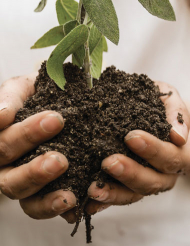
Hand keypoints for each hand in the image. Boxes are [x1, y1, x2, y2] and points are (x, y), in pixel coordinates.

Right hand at [0, 74, 76, 218]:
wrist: (61, 102)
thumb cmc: (37, 95)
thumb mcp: (23, 88)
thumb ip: (10, 98)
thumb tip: (1, 115)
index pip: (1, 142)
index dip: (25, 134)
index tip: (55, 118)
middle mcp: (3, 166)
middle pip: (10, 176)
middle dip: (35, 169)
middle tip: (61, 159)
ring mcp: (20, 182)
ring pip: (23, 195)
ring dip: (46, 194)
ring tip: (69, 191)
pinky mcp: (42, 194)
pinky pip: (43, 208)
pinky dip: (57, 208)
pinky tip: (75, 204)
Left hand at [65, 81, 189, 220]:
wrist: (150, 113)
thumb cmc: (161, 104)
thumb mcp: (171, 99)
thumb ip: (177, 113)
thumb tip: (178, 135)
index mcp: (186, 154)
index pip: (173, 157)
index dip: (153, 150)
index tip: (131, 136)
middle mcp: (170, 175)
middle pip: (154, 181)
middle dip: (131, 173)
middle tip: (108, 161)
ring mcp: (150, 185)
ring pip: (135, 195)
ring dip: (115, 193)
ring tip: (93, 188)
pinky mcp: (130, 190)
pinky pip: (118, 200)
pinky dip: (103, 202)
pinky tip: (88, 202)